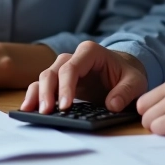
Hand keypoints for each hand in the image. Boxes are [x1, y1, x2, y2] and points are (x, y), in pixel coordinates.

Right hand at [20, 41, 147, 113]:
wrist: (123, 72)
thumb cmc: (127, 74)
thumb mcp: (135, 82)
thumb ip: (126, 91)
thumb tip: (112, 105)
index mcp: (90, 52)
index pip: (72, 68)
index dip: (66, 86)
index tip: (66, 106)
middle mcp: (73, 57)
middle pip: (53, 71)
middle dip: (48, 92)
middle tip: (47, 112)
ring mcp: (63, 68)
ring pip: (44, 77)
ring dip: (38, 94)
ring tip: (35, 112)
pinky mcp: (59, 81)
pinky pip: (42, 85)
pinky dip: (34, 95)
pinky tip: (28, 109)